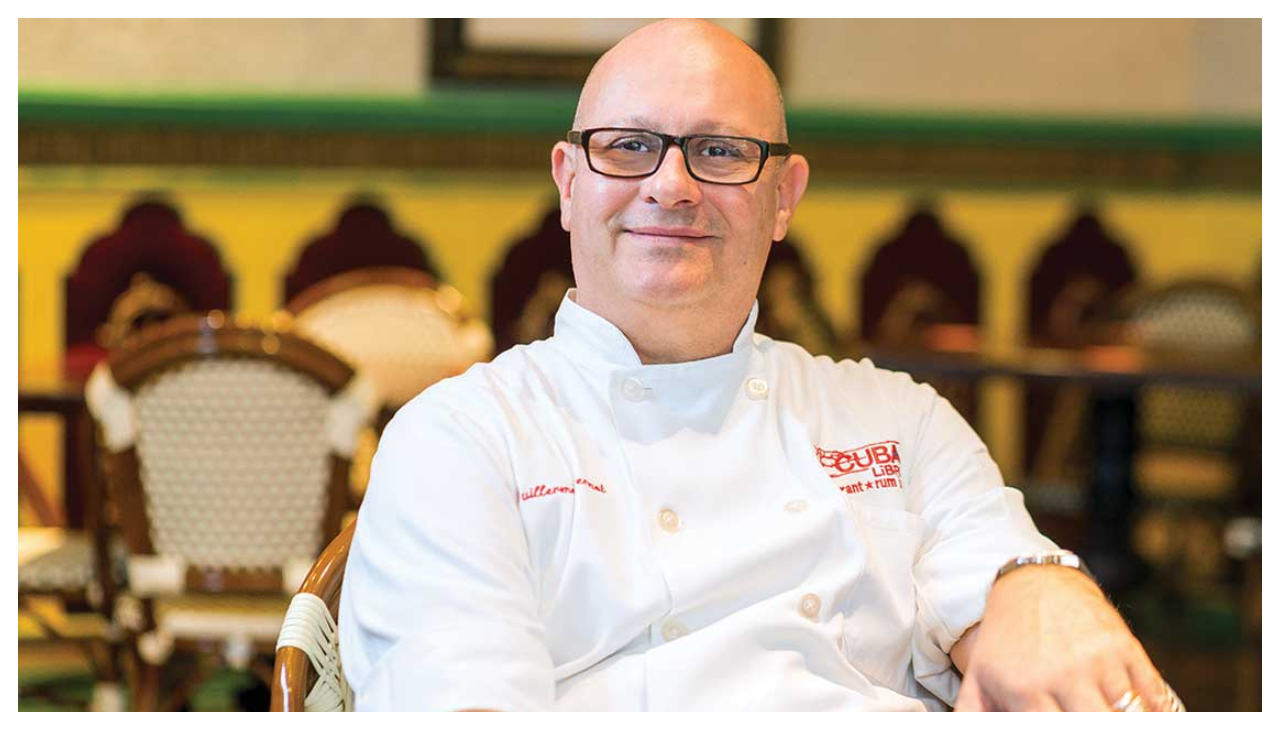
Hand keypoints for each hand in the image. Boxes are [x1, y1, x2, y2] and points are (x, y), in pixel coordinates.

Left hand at [952, 565, 1168, 710]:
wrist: (1031, 584)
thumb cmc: (1004, 642)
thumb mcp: (980, 678)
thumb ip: (974, 717)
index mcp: (1025, 688)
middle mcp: (1063, 673)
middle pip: (1095, 725)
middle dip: (1096, 728)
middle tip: (1088, 721)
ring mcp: (1098, 659)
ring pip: (1129, 716)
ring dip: (1128, 722)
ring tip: (1116, 718)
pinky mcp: (1125, 646)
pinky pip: (1153, 695)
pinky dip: (1155, 713)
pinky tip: (1147, 716)